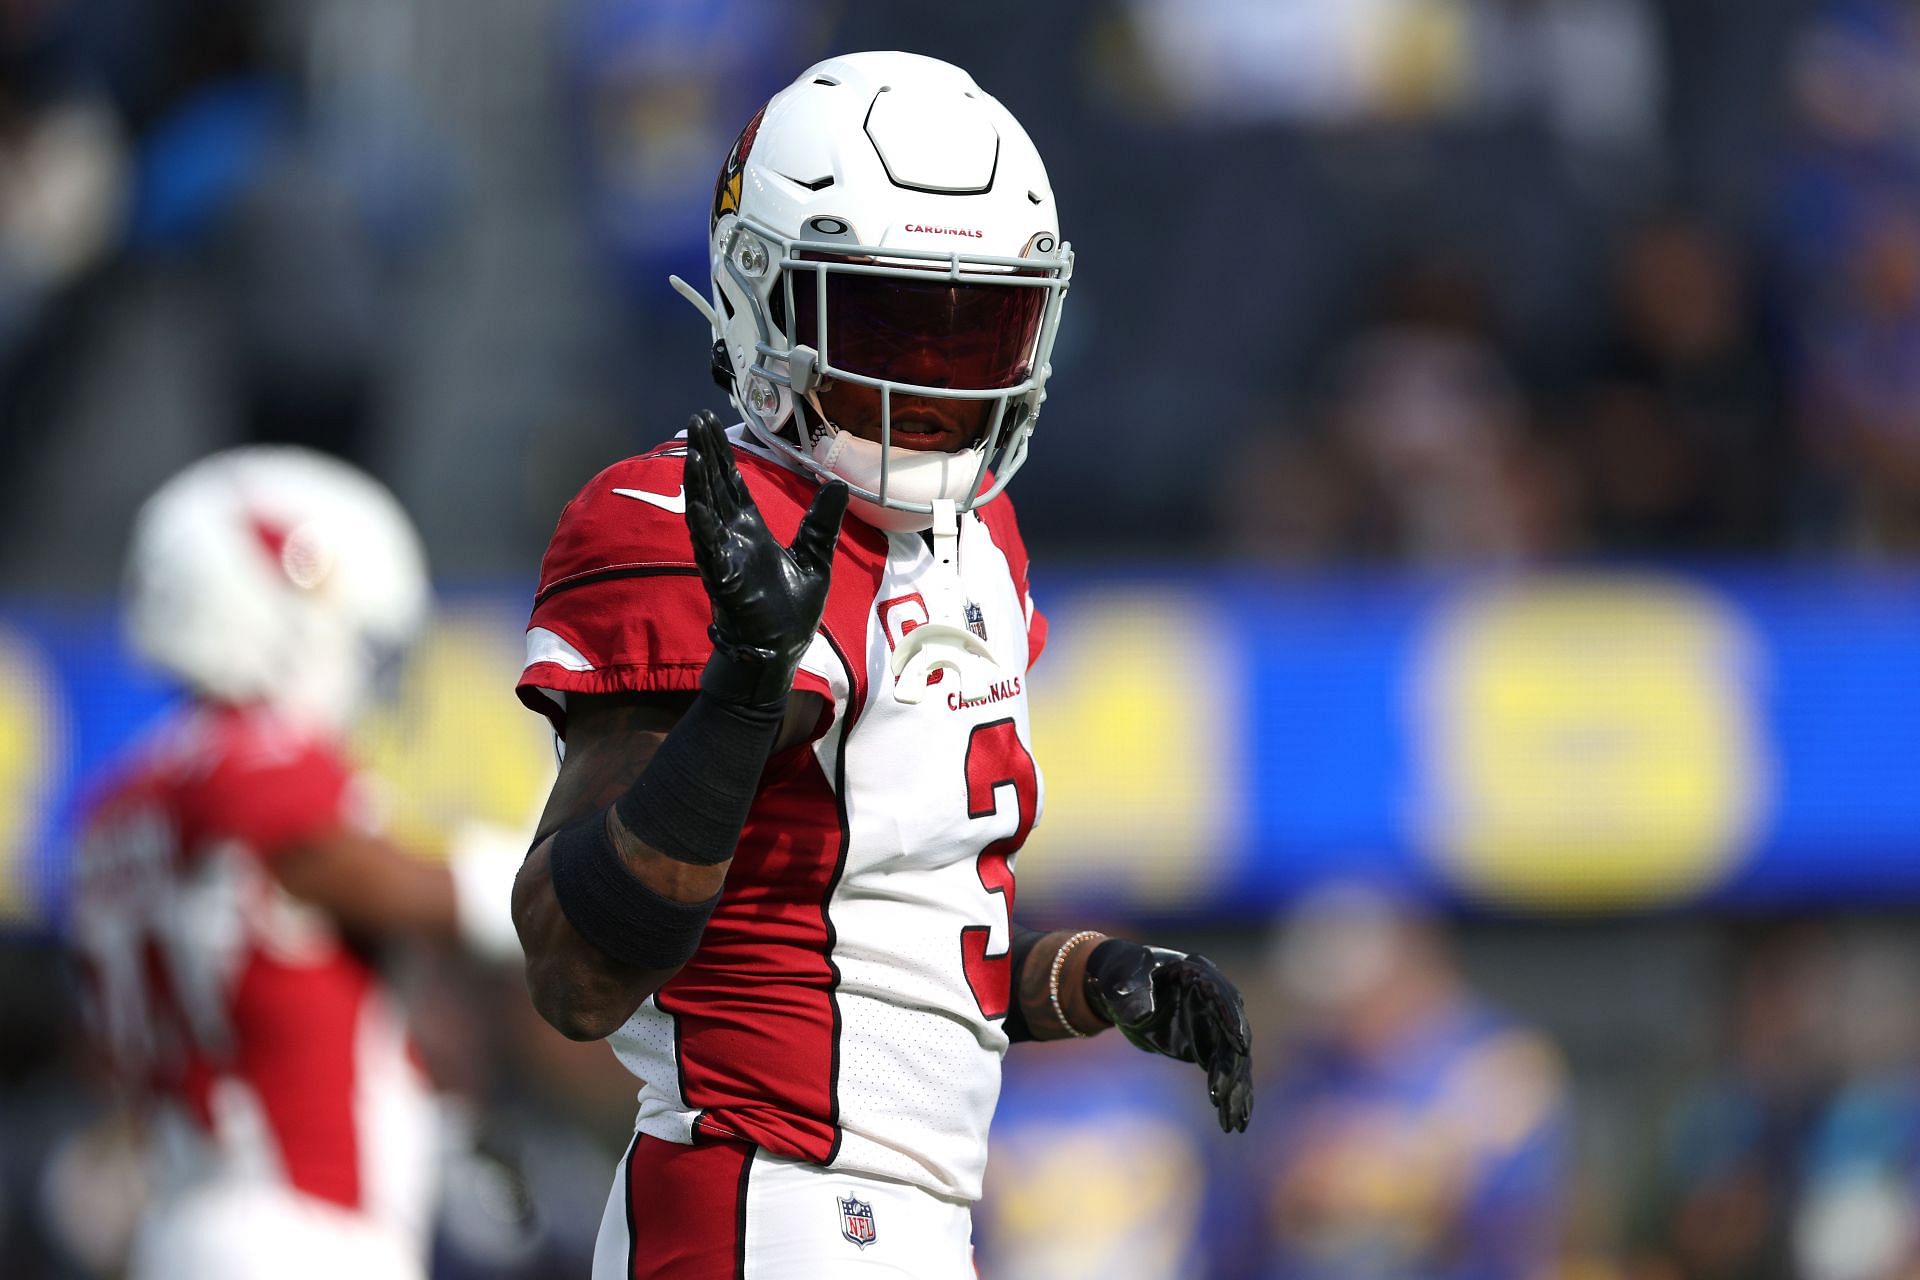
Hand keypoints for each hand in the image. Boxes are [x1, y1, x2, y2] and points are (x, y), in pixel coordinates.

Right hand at [683, 412, 847, 706]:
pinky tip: (695, 501)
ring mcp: (724, 556)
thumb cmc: (791, 611)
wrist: (780, 651)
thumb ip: (822, 522)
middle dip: (706, 454)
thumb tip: (838, 484)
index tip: (710, 424)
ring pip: (706, 512)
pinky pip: (709, 547)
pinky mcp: (723, 578)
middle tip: (697, 419)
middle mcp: (732, 538)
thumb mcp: (815, 558)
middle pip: (715, 487)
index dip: (722, 455)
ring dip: (698, 482)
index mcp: (751, 532)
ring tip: (693, 452)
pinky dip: (702, 524)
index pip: (732, 485)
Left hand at [1084, 940, 1253, 1132]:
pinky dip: (1230, 1094)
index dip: (1232, 1020)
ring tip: (1232, 1121)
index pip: (1223, 996)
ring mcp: (1213, 1023)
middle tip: (1222, 1096)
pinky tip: (1234, 1119)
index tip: (1241, 1046)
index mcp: (1198, 973)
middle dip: (1231, 1067)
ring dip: (1235, 1089)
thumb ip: (1130, 993)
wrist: (1120, 987)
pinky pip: (1223, 1071)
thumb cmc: (1121, 973)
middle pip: (1232, 1034)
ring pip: (1233, 1059)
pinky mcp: (1207, 1045)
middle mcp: (1214, 1000)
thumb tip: (1142, 1016)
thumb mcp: (1120, 978)